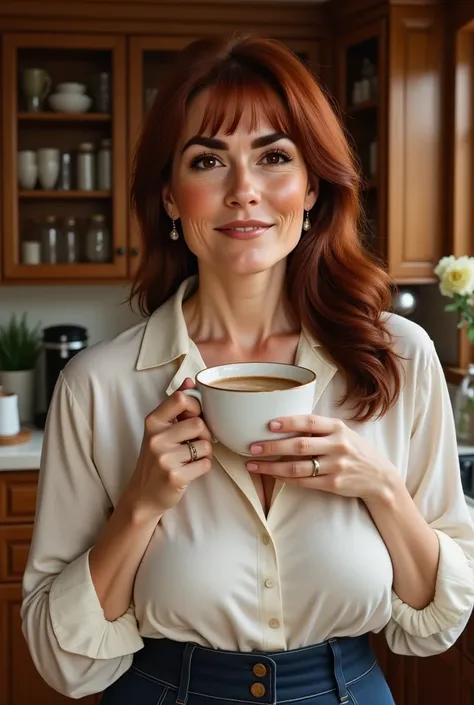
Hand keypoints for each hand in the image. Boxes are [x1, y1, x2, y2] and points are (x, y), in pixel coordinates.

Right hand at [126, 378, 213, 517]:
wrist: (143, 495)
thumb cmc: (155, 459)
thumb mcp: (159, 430)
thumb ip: (175, 406)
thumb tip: (190, 380)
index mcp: (153, 422)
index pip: (181, 399)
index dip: (196, 406)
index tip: (195, 417)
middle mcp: (156, 438)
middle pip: (198, 423)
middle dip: (205, 433)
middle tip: (197, 441)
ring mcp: (164, 458)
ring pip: (205, 445)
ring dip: (205, 452)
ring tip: (192, 457)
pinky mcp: (175, 477)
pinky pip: (206, 464)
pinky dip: (204, 467)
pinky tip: (191, 470)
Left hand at [246, 415, 398, 503]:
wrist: (379, 477)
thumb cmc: (353, 450)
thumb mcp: (342, 432)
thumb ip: (319, 428)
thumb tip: (283, 422)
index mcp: (337, 428)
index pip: (309, 422)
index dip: (288, 422)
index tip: (269, 424)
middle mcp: (337, 445)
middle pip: (299, 445)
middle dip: (272, 446)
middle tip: (252, 448)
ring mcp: (336, 466)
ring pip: (298, 467)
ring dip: (272, 466)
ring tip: (253, 465)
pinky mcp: (333, 484)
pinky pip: (303, 482)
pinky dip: (285, 478)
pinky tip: (272, 475)